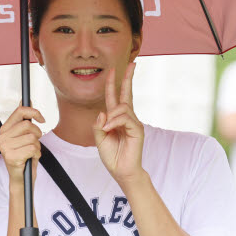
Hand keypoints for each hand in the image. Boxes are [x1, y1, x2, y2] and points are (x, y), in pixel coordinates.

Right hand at [0, 105, 44, 185]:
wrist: (21, 178)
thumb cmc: (24, 155)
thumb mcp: (24, 135)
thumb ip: (24, 118)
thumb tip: (26, 100)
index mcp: (4, 129)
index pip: (20, 112)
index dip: (34, 112)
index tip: (42, 119)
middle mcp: (1, 137)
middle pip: (28, 125)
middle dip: (38, 134)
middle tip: (35, 142)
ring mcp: (5, 147)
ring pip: (32, 138)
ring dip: (37, 146)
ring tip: (31, 152)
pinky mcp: (11, 157)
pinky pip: (33, 149)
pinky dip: (37, 154)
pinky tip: (30, 159)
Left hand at [93, 62, 144, 185]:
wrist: (121, 171)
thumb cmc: (112, 156)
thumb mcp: (99, 139)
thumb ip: (98, 124)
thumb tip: (103, 111)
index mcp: (116, 119)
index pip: (115, 97)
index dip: (113, 83)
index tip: (113, 70)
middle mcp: (126, 118)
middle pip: (127, 93)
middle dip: (128, 78)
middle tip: (132, 64)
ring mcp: (133, 123)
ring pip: (122, 107)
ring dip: (111, 116)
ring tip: (107, 129)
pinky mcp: (137, 129)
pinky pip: (125, 118)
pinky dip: (114, 122)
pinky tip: (110, 129)